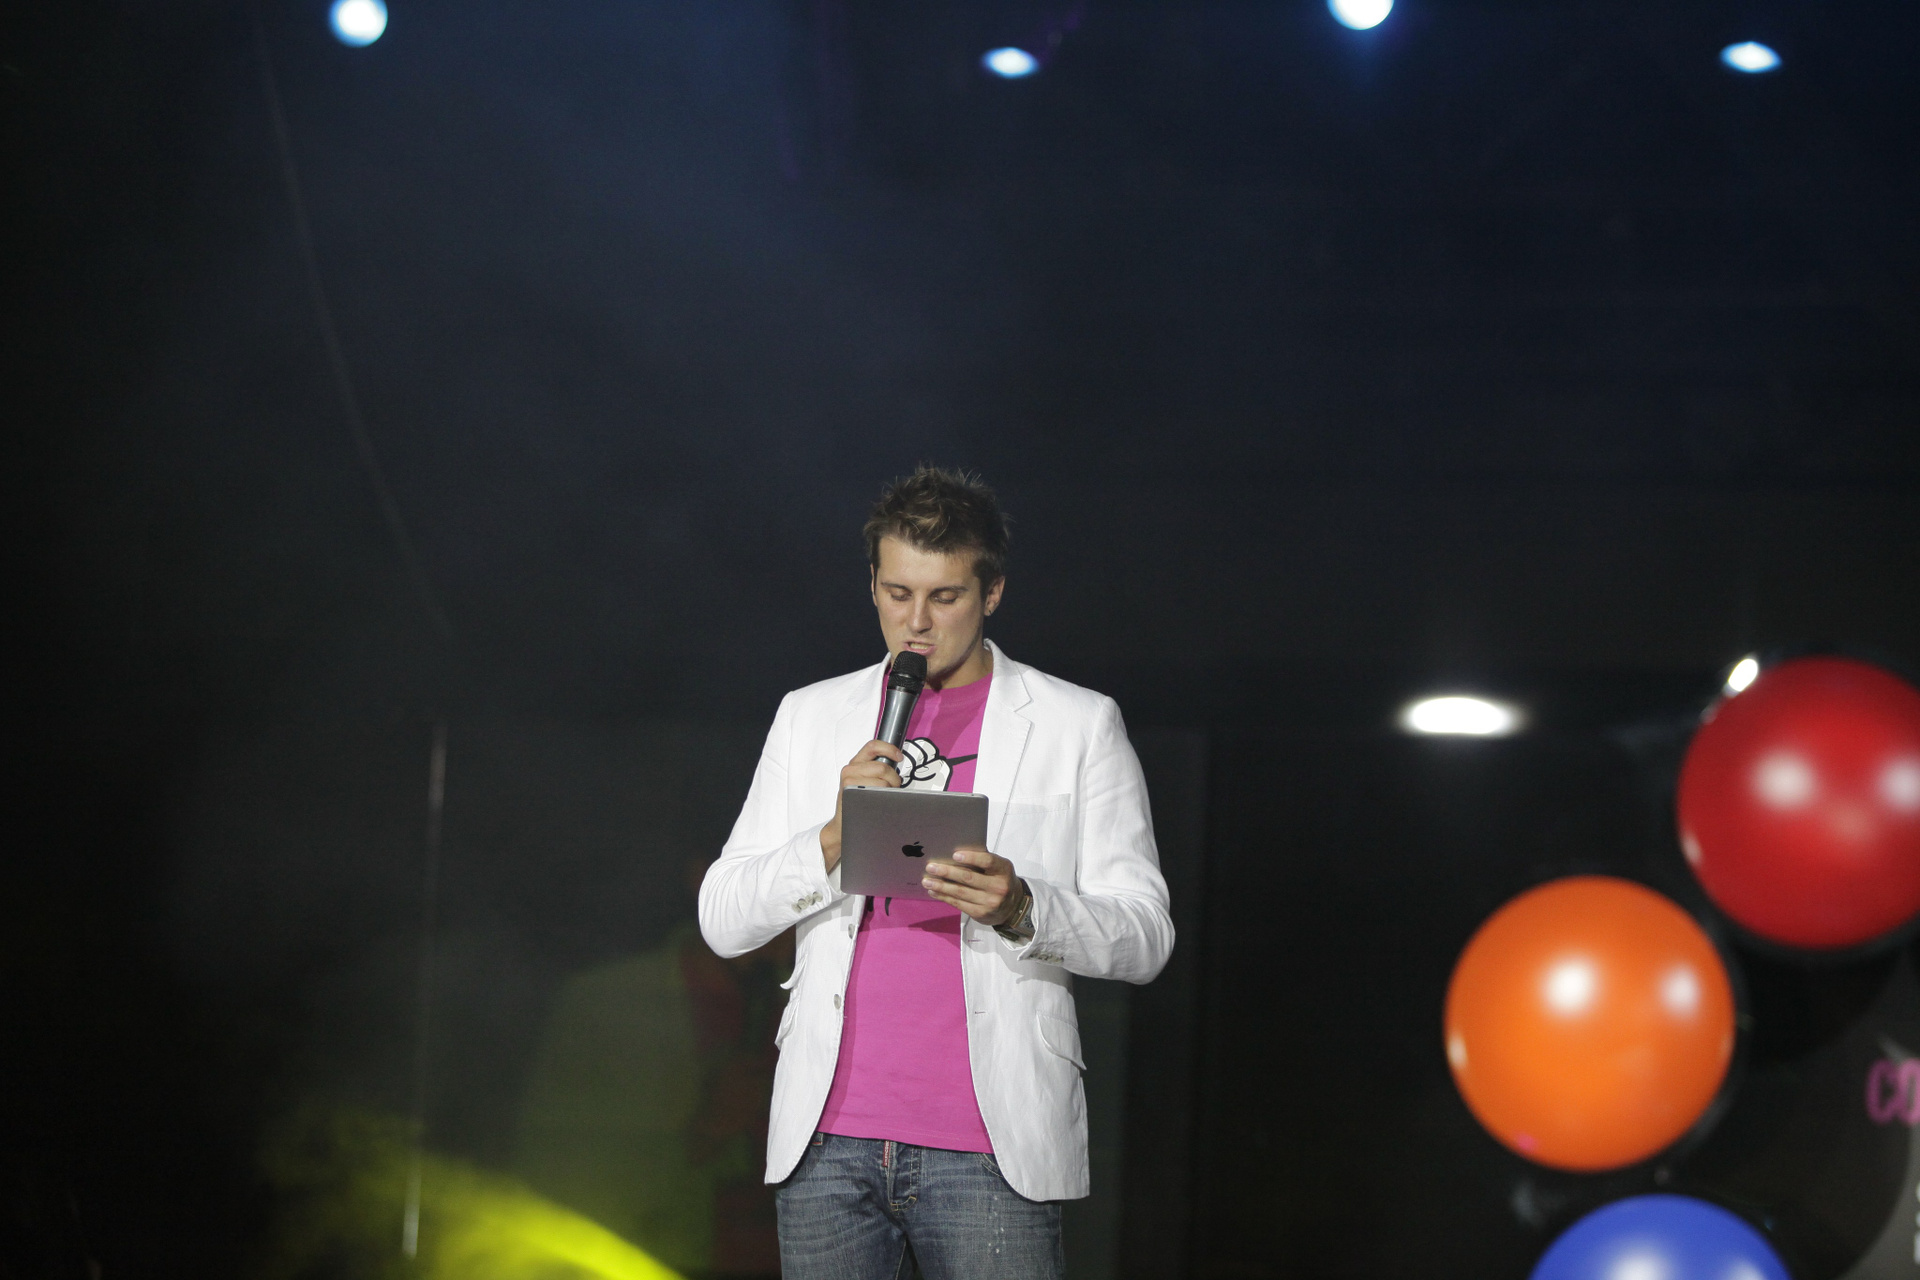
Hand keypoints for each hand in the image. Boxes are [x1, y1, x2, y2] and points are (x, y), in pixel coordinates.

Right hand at [819, 739, 903, 871]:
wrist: (843, 824)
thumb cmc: (858, 802)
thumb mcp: (865, 779)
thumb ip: (877, 769)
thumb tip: (897, 762)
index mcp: (855, 763)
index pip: (873, 746)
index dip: (889, 749)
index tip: (899, 757)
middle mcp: (850, 769)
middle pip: (883, 768)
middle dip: (894, 779)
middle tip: (892, 788)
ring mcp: (849, 781)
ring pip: (883, 781)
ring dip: (890, 790)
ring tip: (884, 797)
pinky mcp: (851, 793)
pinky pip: (877, 793)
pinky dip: (884, 798)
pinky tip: (879, 803)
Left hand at [923, 846, 1025, 926]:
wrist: (1013, 906)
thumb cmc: (1000, 880)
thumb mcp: (998, 868)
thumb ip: (983, 860)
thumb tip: (955, 853)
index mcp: (1003, 869)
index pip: (987, 861)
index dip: (971, 858)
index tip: (954, 855)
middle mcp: (998, 887)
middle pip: (969, 878)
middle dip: (947, 872)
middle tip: (931, 867)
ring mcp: (990, 902)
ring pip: (960, 892)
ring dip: (941, 886)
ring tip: (926, 880)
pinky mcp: (981, 914)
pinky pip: (958, 904)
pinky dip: (944, 897)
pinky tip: (934, 891)